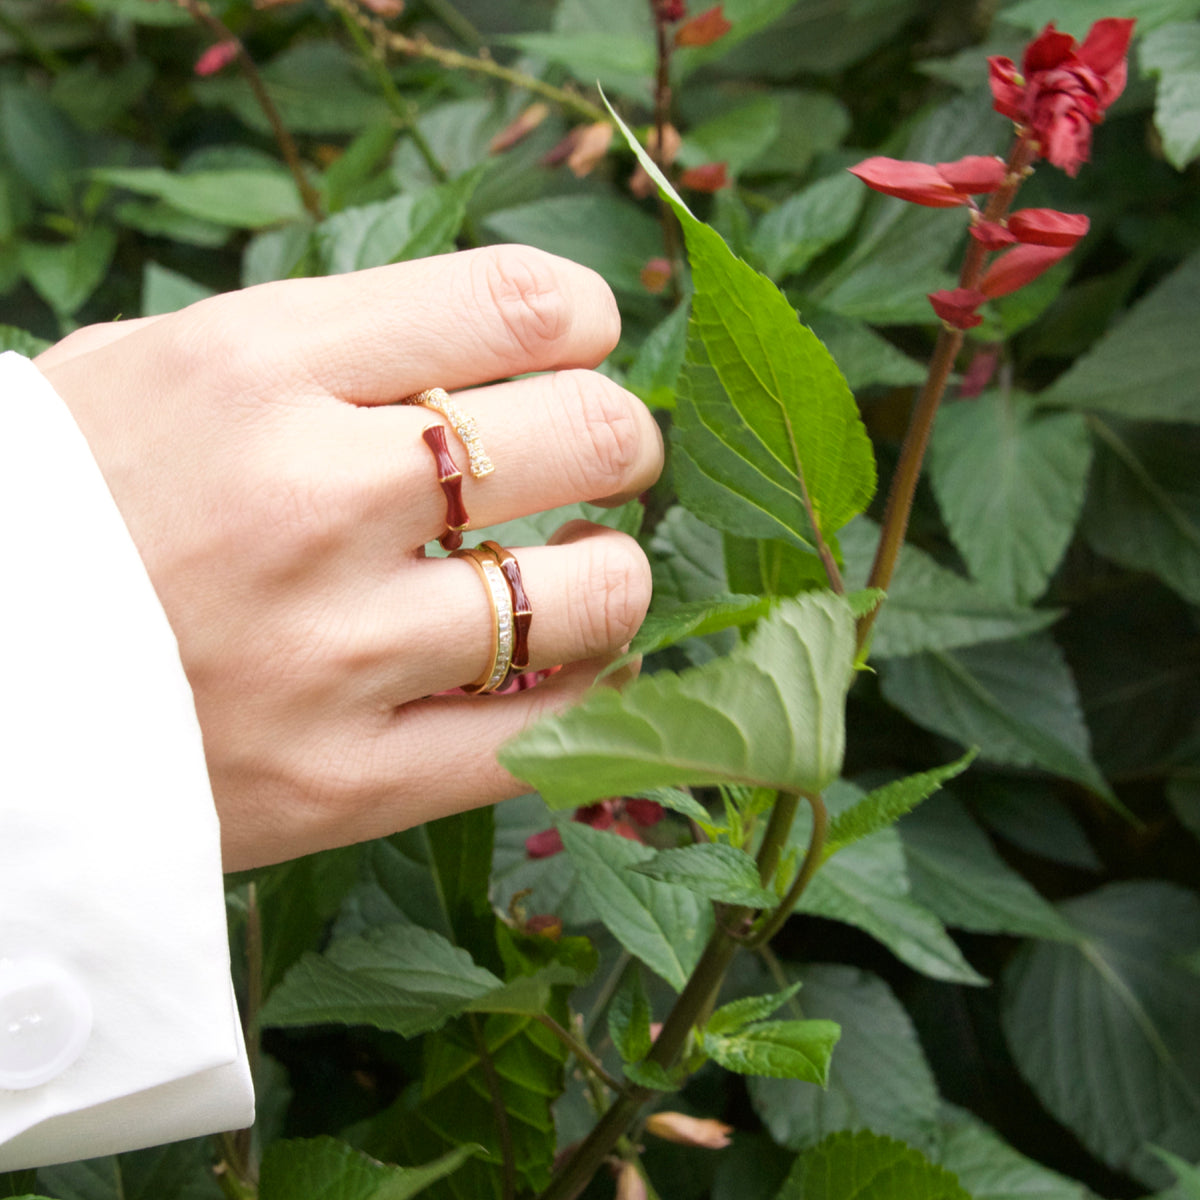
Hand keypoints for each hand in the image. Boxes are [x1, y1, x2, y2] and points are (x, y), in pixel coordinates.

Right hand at [38, 246, 662, 869]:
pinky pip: (540, 739)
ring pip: (594, 595)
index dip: (587, 320)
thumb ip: (322, 352)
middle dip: (624, 443)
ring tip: (575, 575)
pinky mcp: (343, 784)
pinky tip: (563, 671)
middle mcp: (309, 497)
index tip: (579, 348)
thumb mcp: (157, 374)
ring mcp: (332, 651)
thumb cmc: (60, 516)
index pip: (519, 302)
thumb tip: (495, 344)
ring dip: (614, 576)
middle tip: (598, 462)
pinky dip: (586, 698)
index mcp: (256, 365)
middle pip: (592, 432)